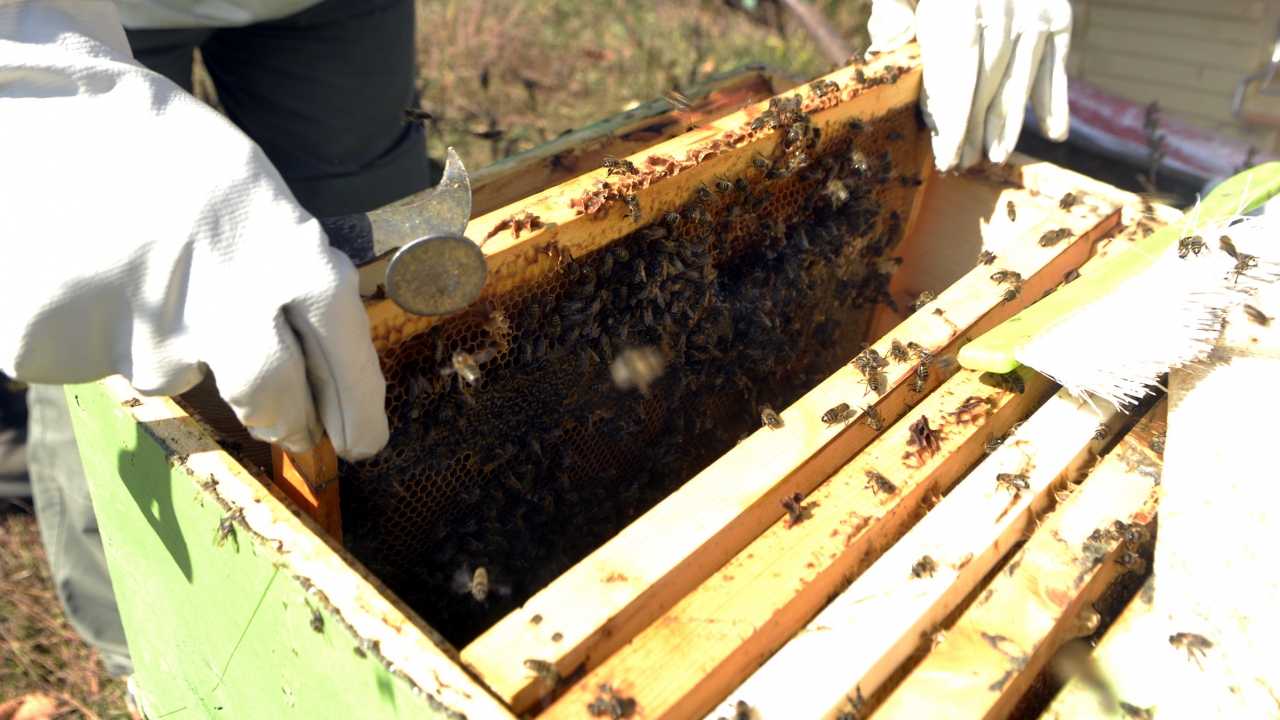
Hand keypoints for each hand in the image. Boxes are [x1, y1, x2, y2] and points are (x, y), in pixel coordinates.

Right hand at [0, 0, 387, 459]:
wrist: (40, 110)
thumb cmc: (164, 152)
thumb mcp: (251, 192)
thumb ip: (286, 271)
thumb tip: (320, 360)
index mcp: (283, 247)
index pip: (342, 350)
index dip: (358, 405)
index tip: (363, 442)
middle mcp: (218, 298)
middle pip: (268, 397)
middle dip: (282, 418)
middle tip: (285, 420)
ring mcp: (133, 328)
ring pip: (170, 370)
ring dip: (165, 337)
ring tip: (139, 265)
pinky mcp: (54, 347)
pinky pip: (94, 360)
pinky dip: (96, 330)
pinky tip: (89, 272)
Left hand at [867, 0, 1072, 171]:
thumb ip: (893, 10)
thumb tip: (886, 49)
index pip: (956, 68)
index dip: (952, 116)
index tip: (945, 152)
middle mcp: (1002, 4)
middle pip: (988, 80)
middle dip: (975, 127)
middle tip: (962, 163)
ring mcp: (1035, 10)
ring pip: (1020, 78)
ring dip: (1009, 124)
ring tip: (995, 156)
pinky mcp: (1059, 15)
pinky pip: (1056, 64)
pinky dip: (1056, 99)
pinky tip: (1054, 134)